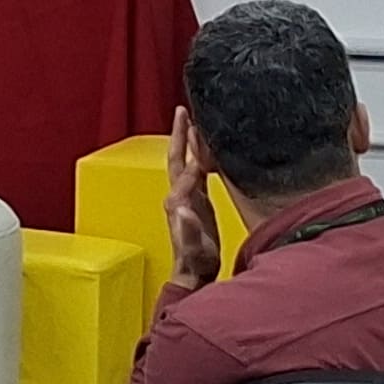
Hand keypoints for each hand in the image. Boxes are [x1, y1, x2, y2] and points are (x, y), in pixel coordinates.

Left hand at [164, 107, 224, 288]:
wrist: (195, 274)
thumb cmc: (195, 262)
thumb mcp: (193, 248)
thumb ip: (187, 228)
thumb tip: (182, 209)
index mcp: (178, 202)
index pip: (186, 170)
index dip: (193, 151)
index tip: (200, 128)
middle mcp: (178, 196)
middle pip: (177, 158)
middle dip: (180, 134)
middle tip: (182, 110)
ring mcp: (185, 197)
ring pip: (185, 162)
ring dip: (188, 141)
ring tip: (194, 120)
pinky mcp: (195, 201)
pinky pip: (196, 171)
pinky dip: (199, 156)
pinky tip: (206, 147)